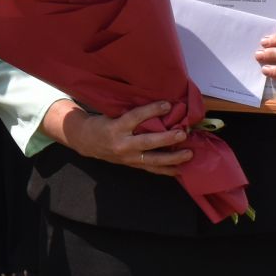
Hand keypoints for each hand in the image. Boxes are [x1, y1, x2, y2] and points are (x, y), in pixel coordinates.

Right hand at [66, 100, 193, 176]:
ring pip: (153, 159)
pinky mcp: (132, 165)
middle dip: (167, 139)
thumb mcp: (112, 115)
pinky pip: (152, 169)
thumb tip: (157, 107)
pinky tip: (180, 169)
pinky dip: (167, 170)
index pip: (135, 117)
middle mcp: (122, 144)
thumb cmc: (101, 124)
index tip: (168, 105)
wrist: (86, 142)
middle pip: (147, 142)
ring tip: (189, 154)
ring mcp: (128, 157)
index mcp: (116, 127)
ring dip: (173, 158)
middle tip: (182, 134)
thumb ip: (131, 114)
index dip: (152, 110)